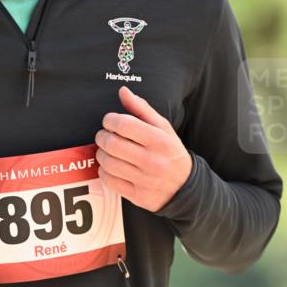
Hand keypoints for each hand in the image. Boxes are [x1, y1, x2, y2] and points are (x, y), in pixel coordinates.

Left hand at [95, 86, 192, 211]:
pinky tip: (110, 167)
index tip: (109, 121)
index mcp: (160, 140)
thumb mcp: (163, 128)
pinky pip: (109, 181)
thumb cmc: (170, 152)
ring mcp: (144, 180)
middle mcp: (153, 161)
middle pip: (112, 144)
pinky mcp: (137, 195)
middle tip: (104, 135)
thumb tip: (123, 91)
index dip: (110, 120)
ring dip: (101, 154)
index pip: (124, 125)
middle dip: (102, 136)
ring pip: (108, 163)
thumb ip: (141, 108)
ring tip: (107, 150)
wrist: (185, 187)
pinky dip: (104, 172)